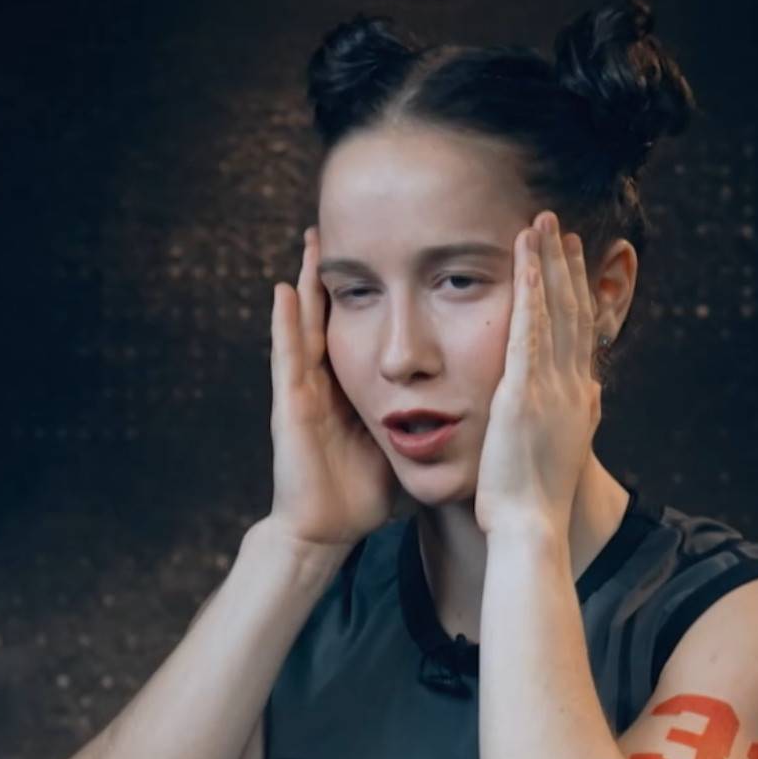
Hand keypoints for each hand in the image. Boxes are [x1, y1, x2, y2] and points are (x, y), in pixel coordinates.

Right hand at [267, 225, 402, 548]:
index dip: (376, 292)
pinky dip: (283, 323)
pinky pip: (287, 357)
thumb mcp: (403, 442)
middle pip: (335, 316)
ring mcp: (305, 391)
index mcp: (355, 388)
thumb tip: (475, 403)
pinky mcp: (291, 406)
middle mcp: (328, 382)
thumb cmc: (362, 492)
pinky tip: (282, 290)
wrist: (326, 529)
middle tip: (339, 229)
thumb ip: (427, 417)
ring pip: (306, 325)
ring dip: (306, 284)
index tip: (391, 254)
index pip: (367, 328)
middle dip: (338, 275)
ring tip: (310, 242)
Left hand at [474, 211, 601, 537]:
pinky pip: (528, 330)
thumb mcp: (561, 451)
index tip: (574, 258)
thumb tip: (587, 397)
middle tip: (560, 225)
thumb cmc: (534, 502)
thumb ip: (571, 418)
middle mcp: (571, 385)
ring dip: (547, 263)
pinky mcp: (524, 392)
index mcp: (578, 398)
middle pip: (572, 311)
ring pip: (553, 310)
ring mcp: (550, 386)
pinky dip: (530, 292)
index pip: (579, 333)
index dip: (578, 291)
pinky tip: (526, 261)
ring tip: (541, 224)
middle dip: (566, 265)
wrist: (531, 526)